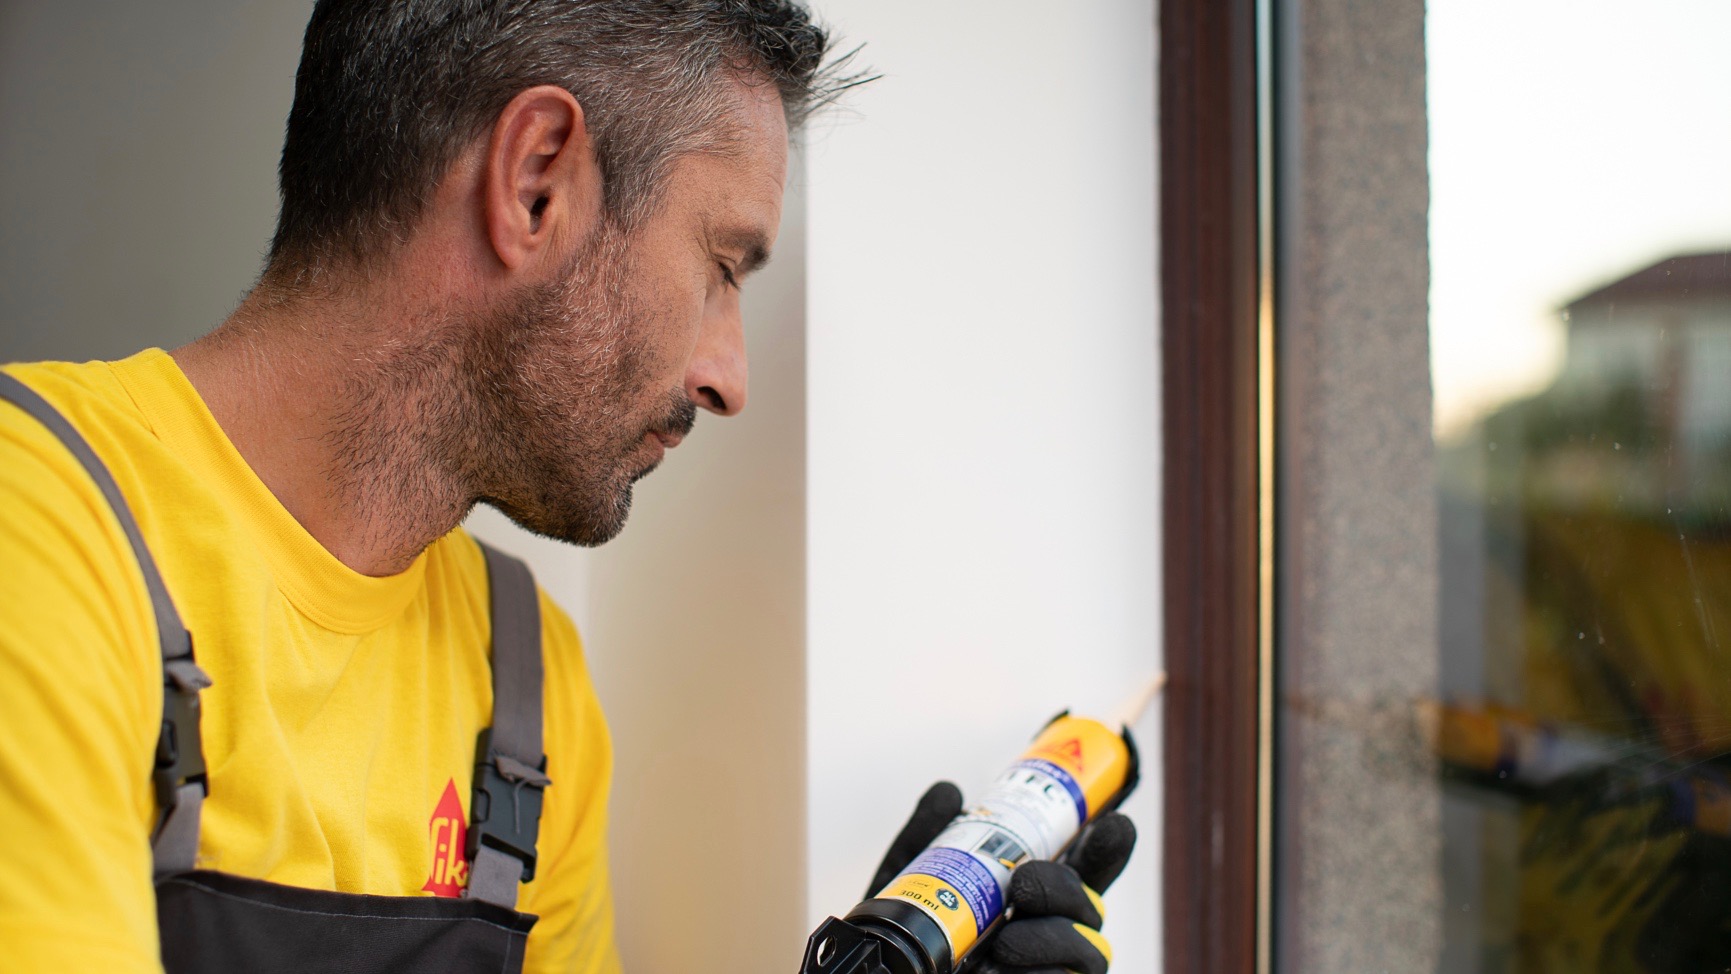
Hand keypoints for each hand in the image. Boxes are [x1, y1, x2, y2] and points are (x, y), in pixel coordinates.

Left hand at [867, 782, 1136, 973]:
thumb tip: (948, 792)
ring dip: (1050, 938)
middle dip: (1062, 887)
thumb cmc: (919, 936)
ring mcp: (1056, 966)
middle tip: (1021, 885)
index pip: (1085, 864)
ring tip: (1003, 943)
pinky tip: (999, 971)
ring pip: (1088, 948)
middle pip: (1088, 900)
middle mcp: (1055, 928)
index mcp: (1035, 893)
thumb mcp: (912, 883)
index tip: (1114, 822)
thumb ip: (928, 838)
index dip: (1107, 844)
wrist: (903, 972)